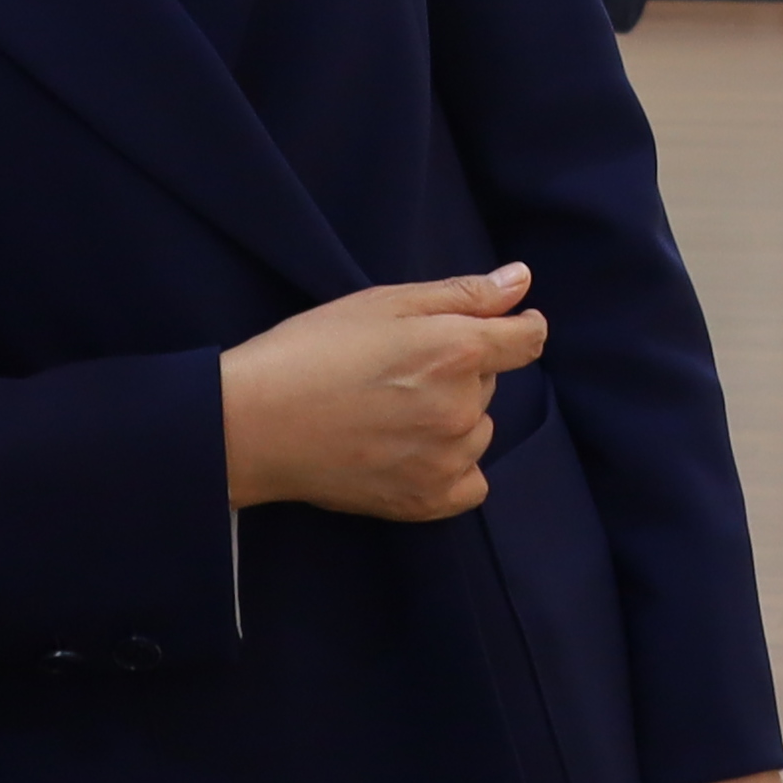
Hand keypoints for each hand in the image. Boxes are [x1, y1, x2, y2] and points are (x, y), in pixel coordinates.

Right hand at [218, 267, 544, 520]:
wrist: (254, 424)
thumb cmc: (311, 351)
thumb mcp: (385, 303)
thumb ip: (464, 294)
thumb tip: (522, 281)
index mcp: (458, 351)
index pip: (528, 340)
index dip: (516, 328)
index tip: (500, 329)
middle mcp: (463, 409)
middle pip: (488, 383)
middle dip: (459, 372)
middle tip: (397, 371)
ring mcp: (447, 460)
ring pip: (477, 430)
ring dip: (452, 420)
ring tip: (391, 412)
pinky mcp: (427, 501)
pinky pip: (470, 483)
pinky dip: (449, 468)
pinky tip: (408, 454)